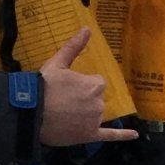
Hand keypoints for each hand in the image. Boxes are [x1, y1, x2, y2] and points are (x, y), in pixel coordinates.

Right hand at [38, 29, 138, 145]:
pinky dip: (122, 135)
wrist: (30, 113)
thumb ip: (74, 47)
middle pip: (96, 99)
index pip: (96, 83)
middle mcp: (99, 103)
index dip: (83, 85)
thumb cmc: (43, 86)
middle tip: (63, 101)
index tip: (69, 88)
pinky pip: (110, 135)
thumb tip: (87, 28)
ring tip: (64, 114)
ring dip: (86, 114)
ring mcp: (95, 120)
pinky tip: (134, 135)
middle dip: (84, 99)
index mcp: (95, 85)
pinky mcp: (90, 135)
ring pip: (96, 114)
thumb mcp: (57, 63)